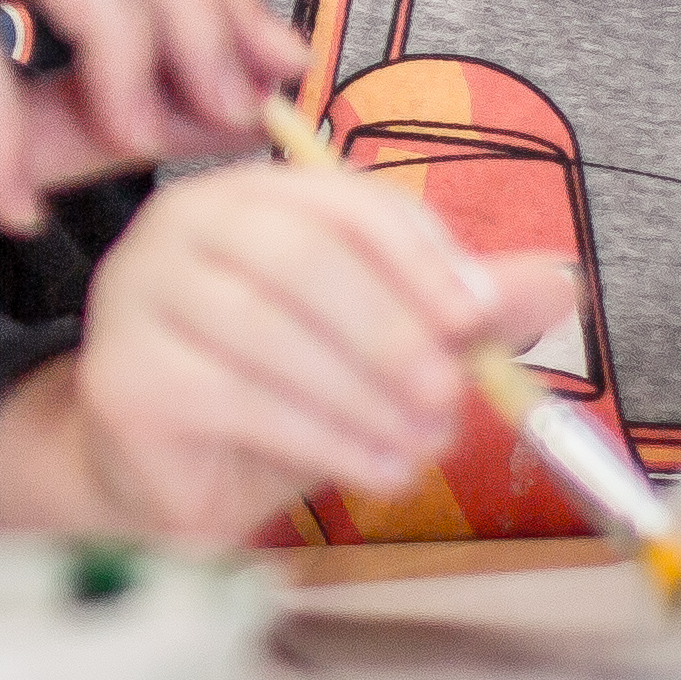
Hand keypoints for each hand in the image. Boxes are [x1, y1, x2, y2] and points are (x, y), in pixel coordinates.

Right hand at [57, 167, 586, 540]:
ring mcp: (140, 294)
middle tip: (448, 397)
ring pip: (270, 330)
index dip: (418, 257)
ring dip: (362, 396)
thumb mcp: (380, 349)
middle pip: (302, 257)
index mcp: (251, 195)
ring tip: (419, 446)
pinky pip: (235, 397)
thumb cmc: (277, 400)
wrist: (171, 484)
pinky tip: (373, 469)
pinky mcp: (121, 373)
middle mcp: (182, 225)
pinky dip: (321, 437)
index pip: (343, 202)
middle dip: (391, 332)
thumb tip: (559, 282)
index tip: (476, 319)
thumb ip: (456, 312)